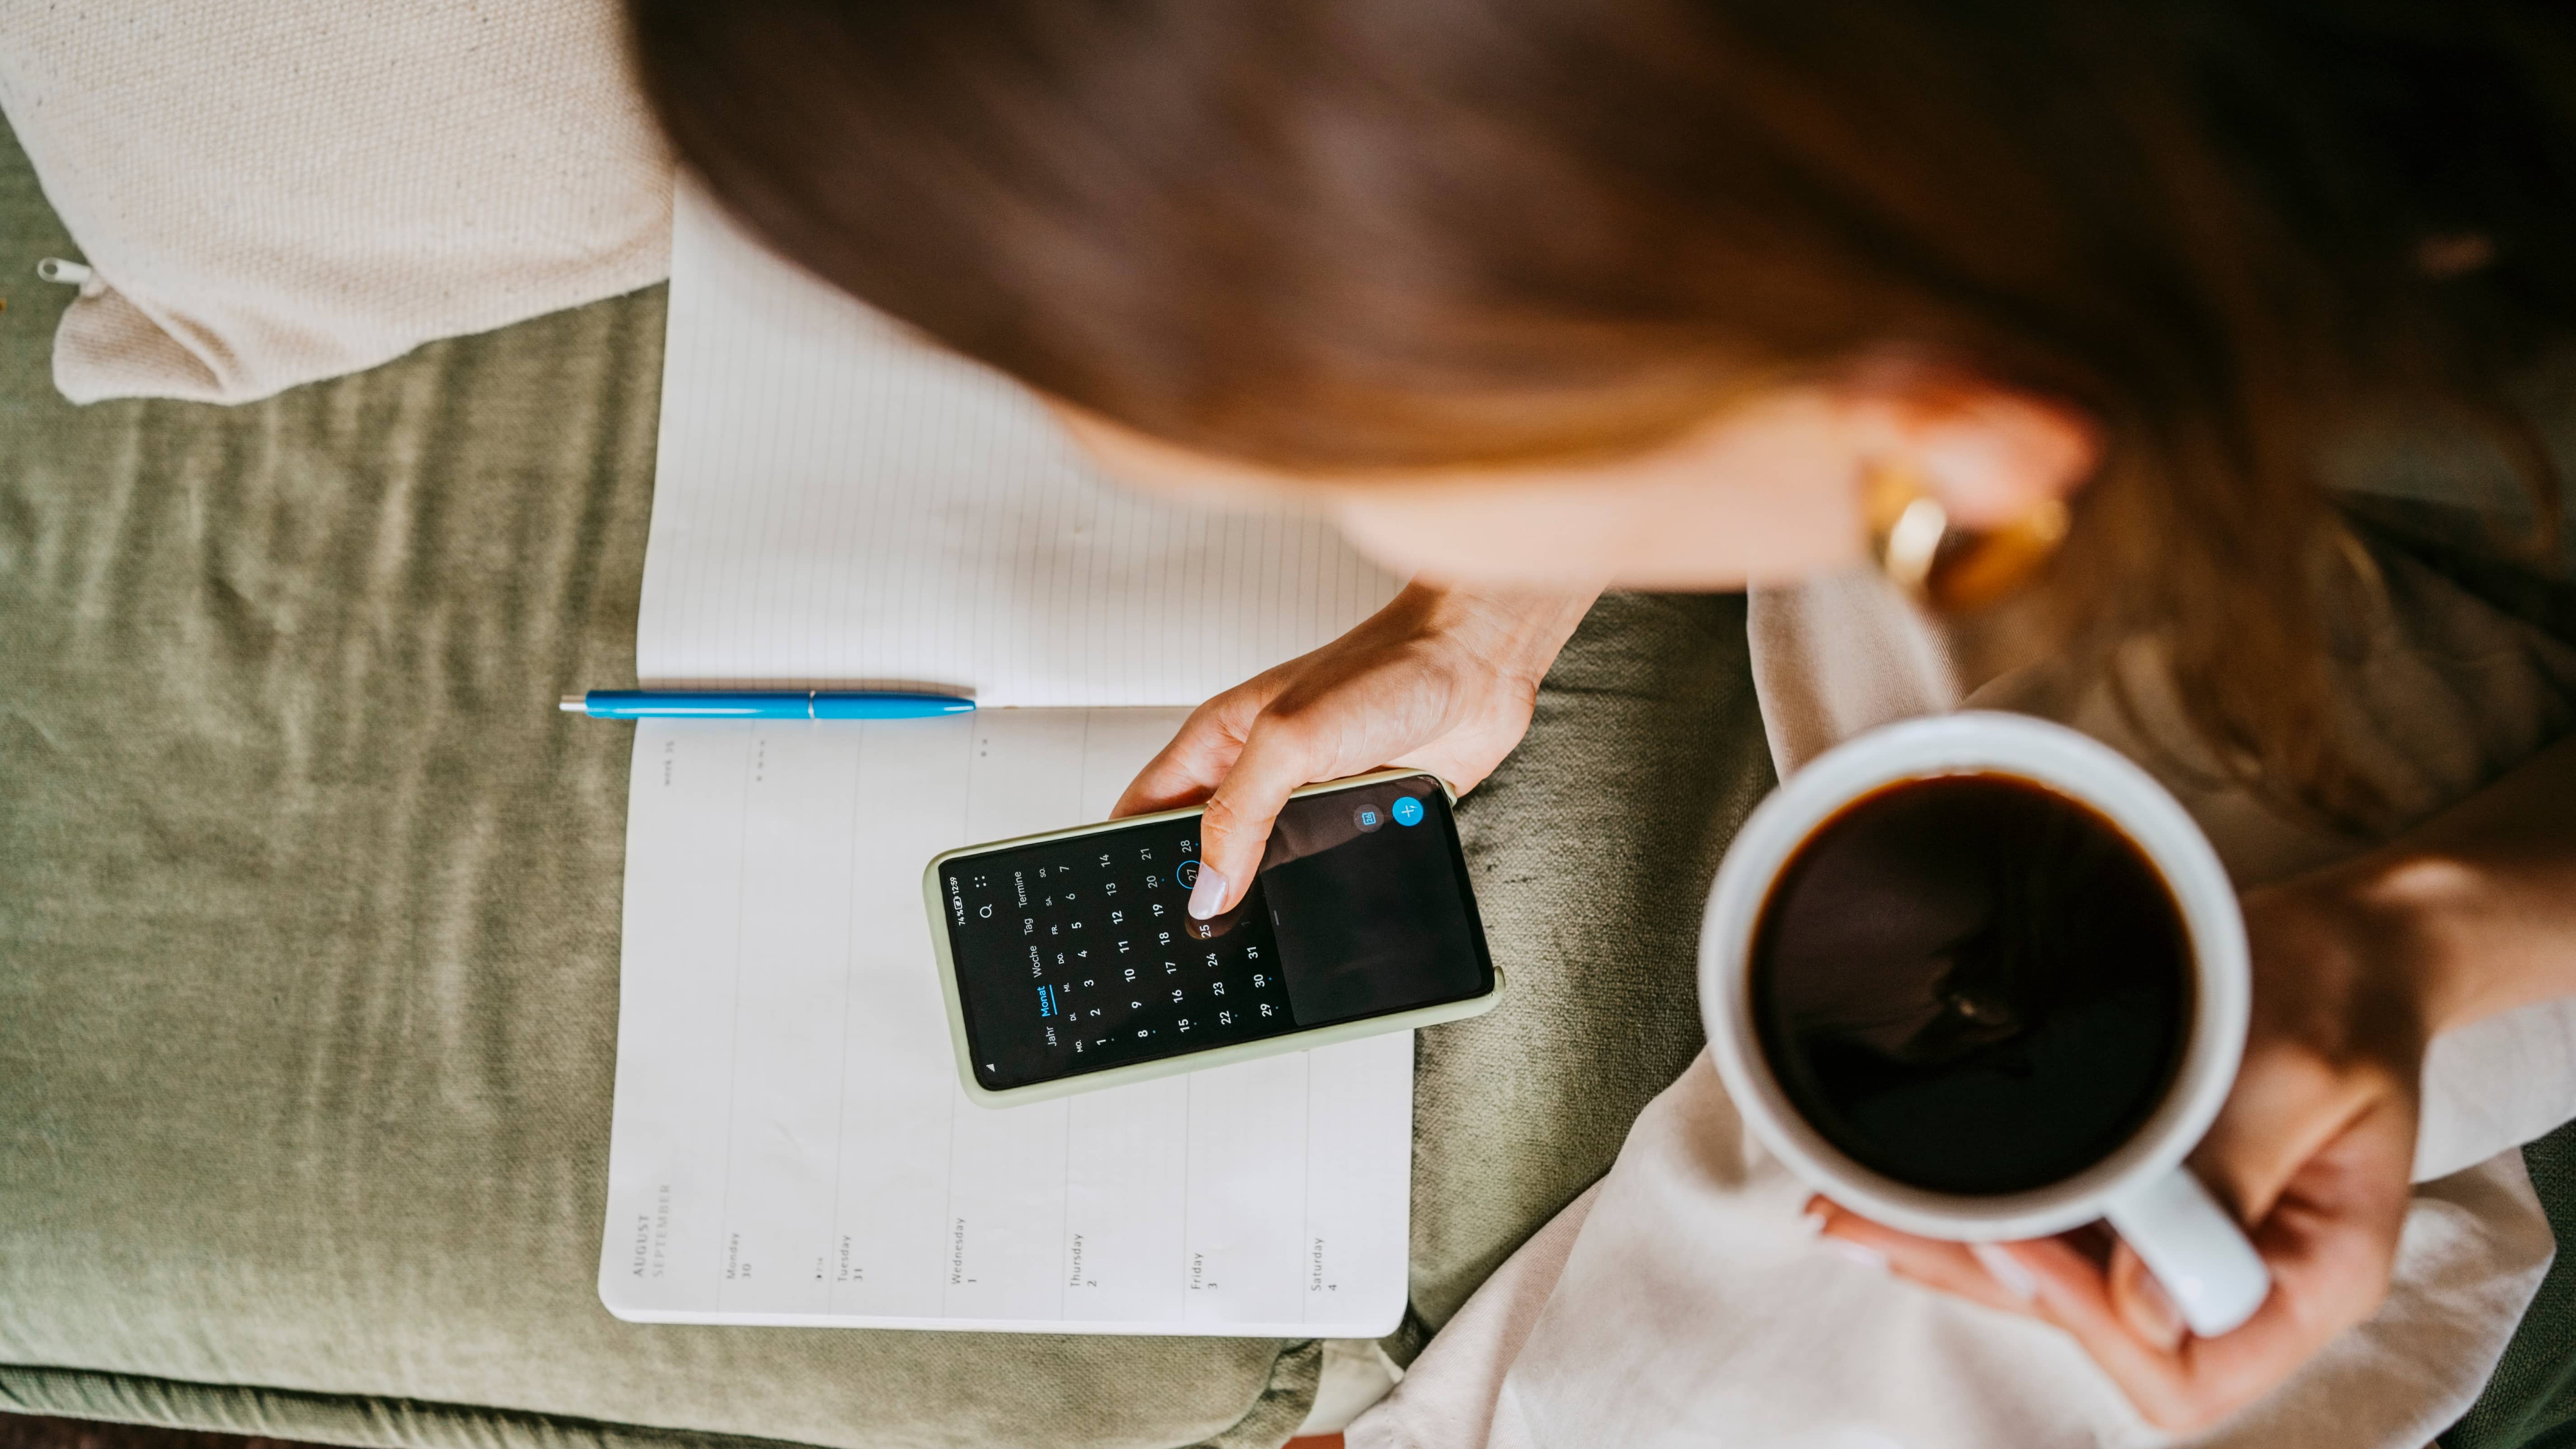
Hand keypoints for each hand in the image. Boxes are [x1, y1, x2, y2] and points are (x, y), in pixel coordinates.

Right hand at [1114, 580, 1598, 917]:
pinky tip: (1323, 912)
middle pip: (1205, 849)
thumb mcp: (1288, 739)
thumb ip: (1238, 813)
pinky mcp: (1361, 817)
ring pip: (1269, 869)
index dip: (1126, 856)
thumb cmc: (1386, 668)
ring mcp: (1310, 799)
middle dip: (1198, 892)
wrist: (1480, 664)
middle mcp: (1259, 774)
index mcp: (1219, 743)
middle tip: (1195, 944)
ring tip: (1259, 942)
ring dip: (1269, 899)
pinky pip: (1329, 868)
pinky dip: (1325, 890)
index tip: (1122, 905)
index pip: (1146, 809)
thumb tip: (1207, 887)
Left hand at [1812, 877, 2428, 1432]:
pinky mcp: (2138, 1202)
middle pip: (2095, 1331)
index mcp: (2313, 1279)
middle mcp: (2240, 1281)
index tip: (2016, 1243)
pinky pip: (2055, 1229)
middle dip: (1979, 1278)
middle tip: (1863, 1225)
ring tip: (1851, 1208)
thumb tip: (2144, 1308)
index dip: (2088, 1321)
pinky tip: (1909, 1187)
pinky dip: (1984, 1210)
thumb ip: (2230, 1177)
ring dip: (1958, 1249)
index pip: (2187, 1367)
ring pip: (2056, 1284)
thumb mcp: (2298, 1069)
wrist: (2343, 942)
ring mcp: (2179, 1245)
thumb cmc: (2336, 994)